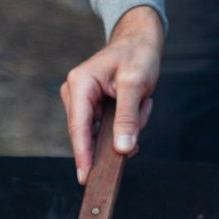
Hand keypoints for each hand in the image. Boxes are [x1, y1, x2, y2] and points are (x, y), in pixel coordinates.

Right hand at [60, 6, 163, 183]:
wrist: (140, 40)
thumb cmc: (137, 54)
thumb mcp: (136, 84)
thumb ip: (127, 118)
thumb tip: (122, 149)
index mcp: (79, 84)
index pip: (78, 128)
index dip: (83, 155)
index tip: (85, 177)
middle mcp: (75, 94)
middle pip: (90, 133)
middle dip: (119, 131)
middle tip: (141, 111)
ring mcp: (83, 102)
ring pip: (103, 134)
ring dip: (127, 125)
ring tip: (142, 102)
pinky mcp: (92, 108)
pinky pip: (108, 129)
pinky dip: (127, 123)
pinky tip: (138, 106)